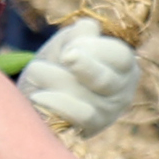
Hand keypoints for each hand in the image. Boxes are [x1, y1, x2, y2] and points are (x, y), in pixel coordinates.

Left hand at [17, 22, 140, 133]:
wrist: (40, 95)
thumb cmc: (58, 64)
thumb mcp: (70, 42)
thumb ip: (80, 34)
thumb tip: (89, 28)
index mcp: (123, 66)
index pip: (119, 56)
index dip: (94, 48)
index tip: (70, 47)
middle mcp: (122, 92)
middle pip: (105, 80)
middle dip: (82, 66)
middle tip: (65, 56)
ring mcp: (108, 114)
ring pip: (85, 97)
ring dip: (55, 80)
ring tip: (36, 71)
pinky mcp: (90, 130)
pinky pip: (77, 117)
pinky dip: (56, 103)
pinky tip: (38, 96)